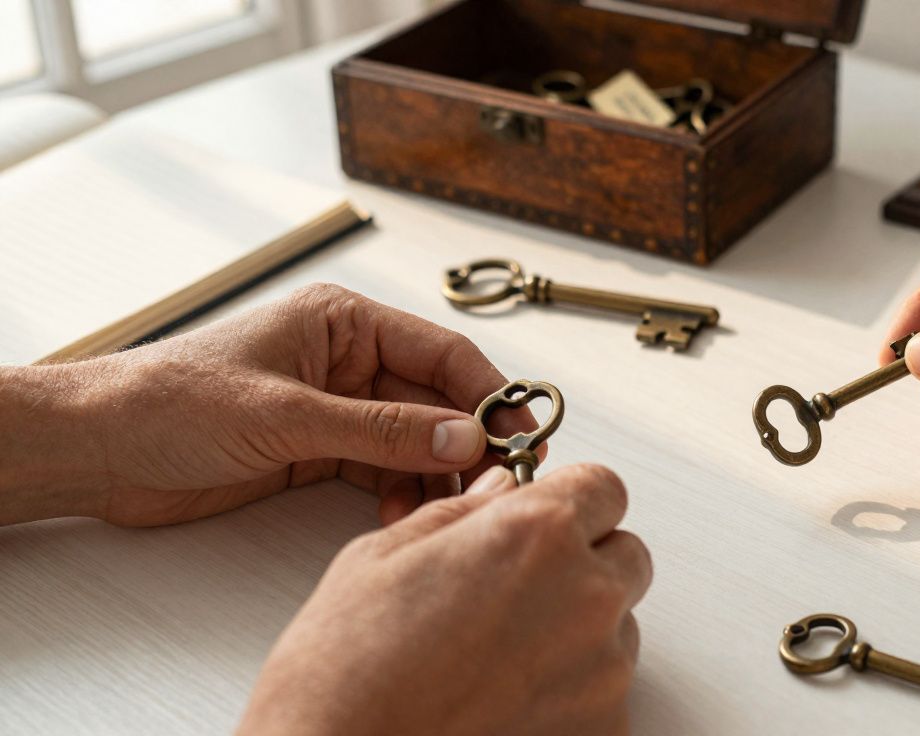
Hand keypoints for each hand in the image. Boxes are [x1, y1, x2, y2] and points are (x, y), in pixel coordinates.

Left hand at [0, 283, 533, 525]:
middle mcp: (348, 361)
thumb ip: (381, 430)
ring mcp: (335, 408)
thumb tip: (464, 436)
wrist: (100, 449)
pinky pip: (382, 470)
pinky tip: (403, 515)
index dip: (488, 392)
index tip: (524, 432)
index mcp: (344, 322)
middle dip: (466, 442)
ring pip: (413, 441)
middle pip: (434, 400)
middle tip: (496, 483)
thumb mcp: (288, 414)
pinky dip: (400, 493)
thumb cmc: (173, 401)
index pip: (440, 352)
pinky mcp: (318, 452)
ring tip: (450, 508)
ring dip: (434, 475)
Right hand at [239, 463, 650, 735]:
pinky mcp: (604, 731)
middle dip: (585, 561)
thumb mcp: (387, 556)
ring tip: (499, 655)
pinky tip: (505, 700)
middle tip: (520, 588)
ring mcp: (602, 673)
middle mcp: (586, 598)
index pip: (604, 488)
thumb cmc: (347, 672)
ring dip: (579, 629)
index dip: (571, 501)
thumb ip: (467, 512)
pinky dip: (572, 692)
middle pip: (626, 555)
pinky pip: (607, 693)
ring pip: (620, 627)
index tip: (548, 518)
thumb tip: (503, 490)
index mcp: (538, 535)